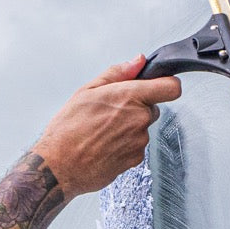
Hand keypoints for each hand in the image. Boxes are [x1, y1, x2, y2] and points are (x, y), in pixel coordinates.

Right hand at [36, 56, 180, 197]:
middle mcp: (139, 119)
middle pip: (152, 108)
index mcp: (129, 97)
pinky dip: (123, 146)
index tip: (157, 87)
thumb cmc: (67, 131)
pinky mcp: (135, 159)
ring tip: (101, 133)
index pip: (171, 87)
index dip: (166, 85)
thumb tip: (137, 62)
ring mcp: (139, 141)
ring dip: (128, 129)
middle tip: (110, 113)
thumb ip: (117, 74)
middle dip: (136, 108)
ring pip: (142, 129)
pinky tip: (103, 146)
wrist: (58, 167)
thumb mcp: (86, 92)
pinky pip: (135, 147)